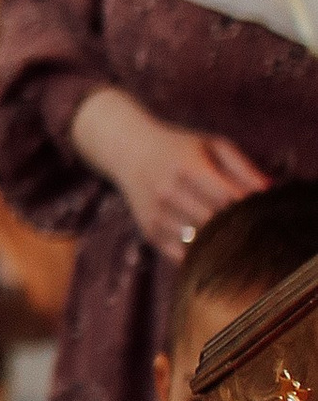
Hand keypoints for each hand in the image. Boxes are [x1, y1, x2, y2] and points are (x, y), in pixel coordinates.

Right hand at [70, 88, 266, 256]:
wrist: (130, 150)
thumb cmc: (181, 147)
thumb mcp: (213, 145)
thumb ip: (243, 167)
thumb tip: (270, 191)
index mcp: (190, 166)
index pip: (229, 197)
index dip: (249, 208)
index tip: (261, 212)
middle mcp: (169, 191)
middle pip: (215, 222)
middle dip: (236, 227)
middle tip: (250, 228)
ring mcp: (156, 213)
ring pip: (197, 241)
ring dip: (218, 243)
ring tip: (231, 237)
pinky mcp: (149, 231)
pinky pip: (180, 255)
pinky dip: (198, 254)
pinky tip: (209, 246)